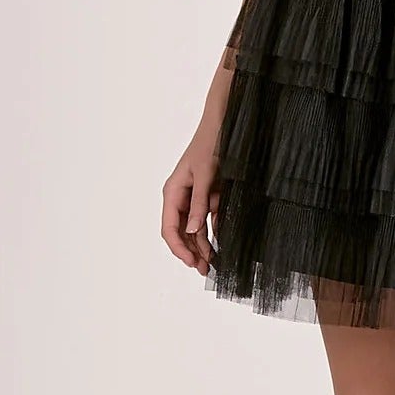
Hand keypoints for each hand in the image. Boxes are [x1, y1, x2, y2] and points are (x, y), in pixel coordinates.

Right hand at [162, 124, 221, 275]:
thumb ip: (199, 203)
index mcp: (173, 192)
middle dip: (191, 252)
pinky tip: (221, 245)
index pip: (169, 228)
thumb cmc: (210, 143)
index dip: (178, 248)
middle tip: (204, 269)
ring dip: (202, 246)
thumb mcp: (205, 174)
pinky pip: (208, 219)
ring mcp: (195, 197)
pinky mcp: (209, 195)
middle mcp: (181, 197)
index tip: (191, 262)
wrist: (225, 124)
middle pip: (181, 233)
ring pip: (195, 229)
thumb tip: (192, 230)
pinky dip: (214, 233)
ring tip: (212, 263)